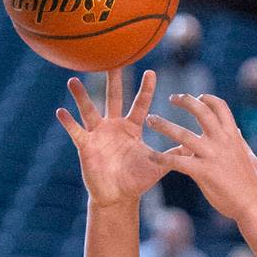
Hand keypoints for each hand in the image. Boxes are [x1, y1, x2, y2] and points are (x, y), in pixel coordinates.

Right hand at [57, 70, 171, 206]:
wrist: (118, 196)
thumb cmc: (136, 180)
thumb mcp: (157, 165)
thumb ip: (174, 154)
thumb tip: (195, 145)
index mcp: (131, 128)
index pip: (140, 104)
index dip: (146, 89)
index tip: (151, 71)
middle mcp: (113, 126)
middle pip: (113, 98)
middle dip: (113, 80)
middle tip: (111, 59)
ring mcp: (98, 134)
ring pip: (89, 110)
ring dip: (81, 96)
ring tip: (73, 80)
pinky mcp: (85, 146)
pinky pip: (75, 131)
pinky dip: (68, 122)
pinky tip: (61, 111)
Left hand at [146, 94, 256, 221]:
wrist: (254, 204)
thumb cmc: (251, 184)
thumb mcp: (248, 156)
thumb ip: (240, 142)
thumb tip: (237, 130)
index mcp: (233, 136)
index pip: (220, 106)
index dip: (208, 98)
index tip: (198, 96)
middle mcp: (221, 141)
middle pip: (201, 111)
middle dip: (185, 101)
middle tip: (171, 98)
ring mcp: (212, 156)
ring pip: (183, 134)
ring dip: (164, 125)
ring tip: (150, 119)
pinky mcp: (203, 172)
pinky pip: (178, 162)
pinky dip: (163, 158)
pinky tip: (151, 157)